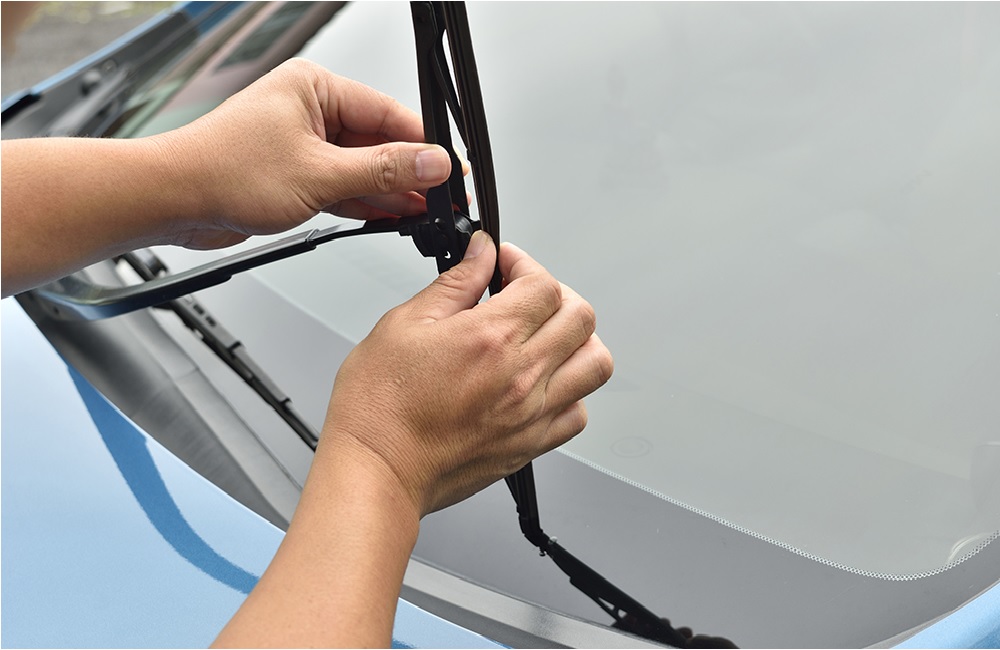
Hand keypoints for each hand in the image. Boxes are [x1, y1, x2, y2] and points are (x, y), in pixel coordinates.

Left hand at [154, 58, 456, 248]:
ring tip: (425, 213)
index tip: (452, 170)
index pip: (388, 114)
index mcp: (314, 88)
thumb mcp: (319, 173)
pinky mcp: (295, 174)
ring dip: (390, 191)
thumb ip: (383, 170)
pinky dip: (363, 202)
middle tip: (443, 198)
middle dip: (410, 173)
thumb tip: (431, 163)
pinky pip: (342, 185)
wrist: (172, 200)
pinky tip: (392, 216)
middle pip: (378, 142)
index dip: (424, 145)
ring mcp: (302, 144)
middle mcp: (309, 111)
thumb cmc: (223, 171)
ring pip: (361, 167)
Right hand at [316, 231, 613, 516]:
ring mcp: (532, 413)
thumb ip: (454, 284)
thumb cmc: (380, 406)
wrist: (378, 468)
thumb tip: (481, 255)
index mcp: (491, 338)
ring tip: (545, 336)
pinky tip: (541, 383)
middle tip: (524, 296)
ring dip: (576, 341)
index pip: (544, 284)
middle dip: (556, 295)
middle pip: (581, 317)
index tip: (504, 266)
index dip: (524, 264)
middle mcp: (522, 375)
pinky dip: (570, 391)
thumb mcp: (404, 324)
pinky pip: (579, 413)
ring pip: (594, 364)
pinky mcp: (530, 444)